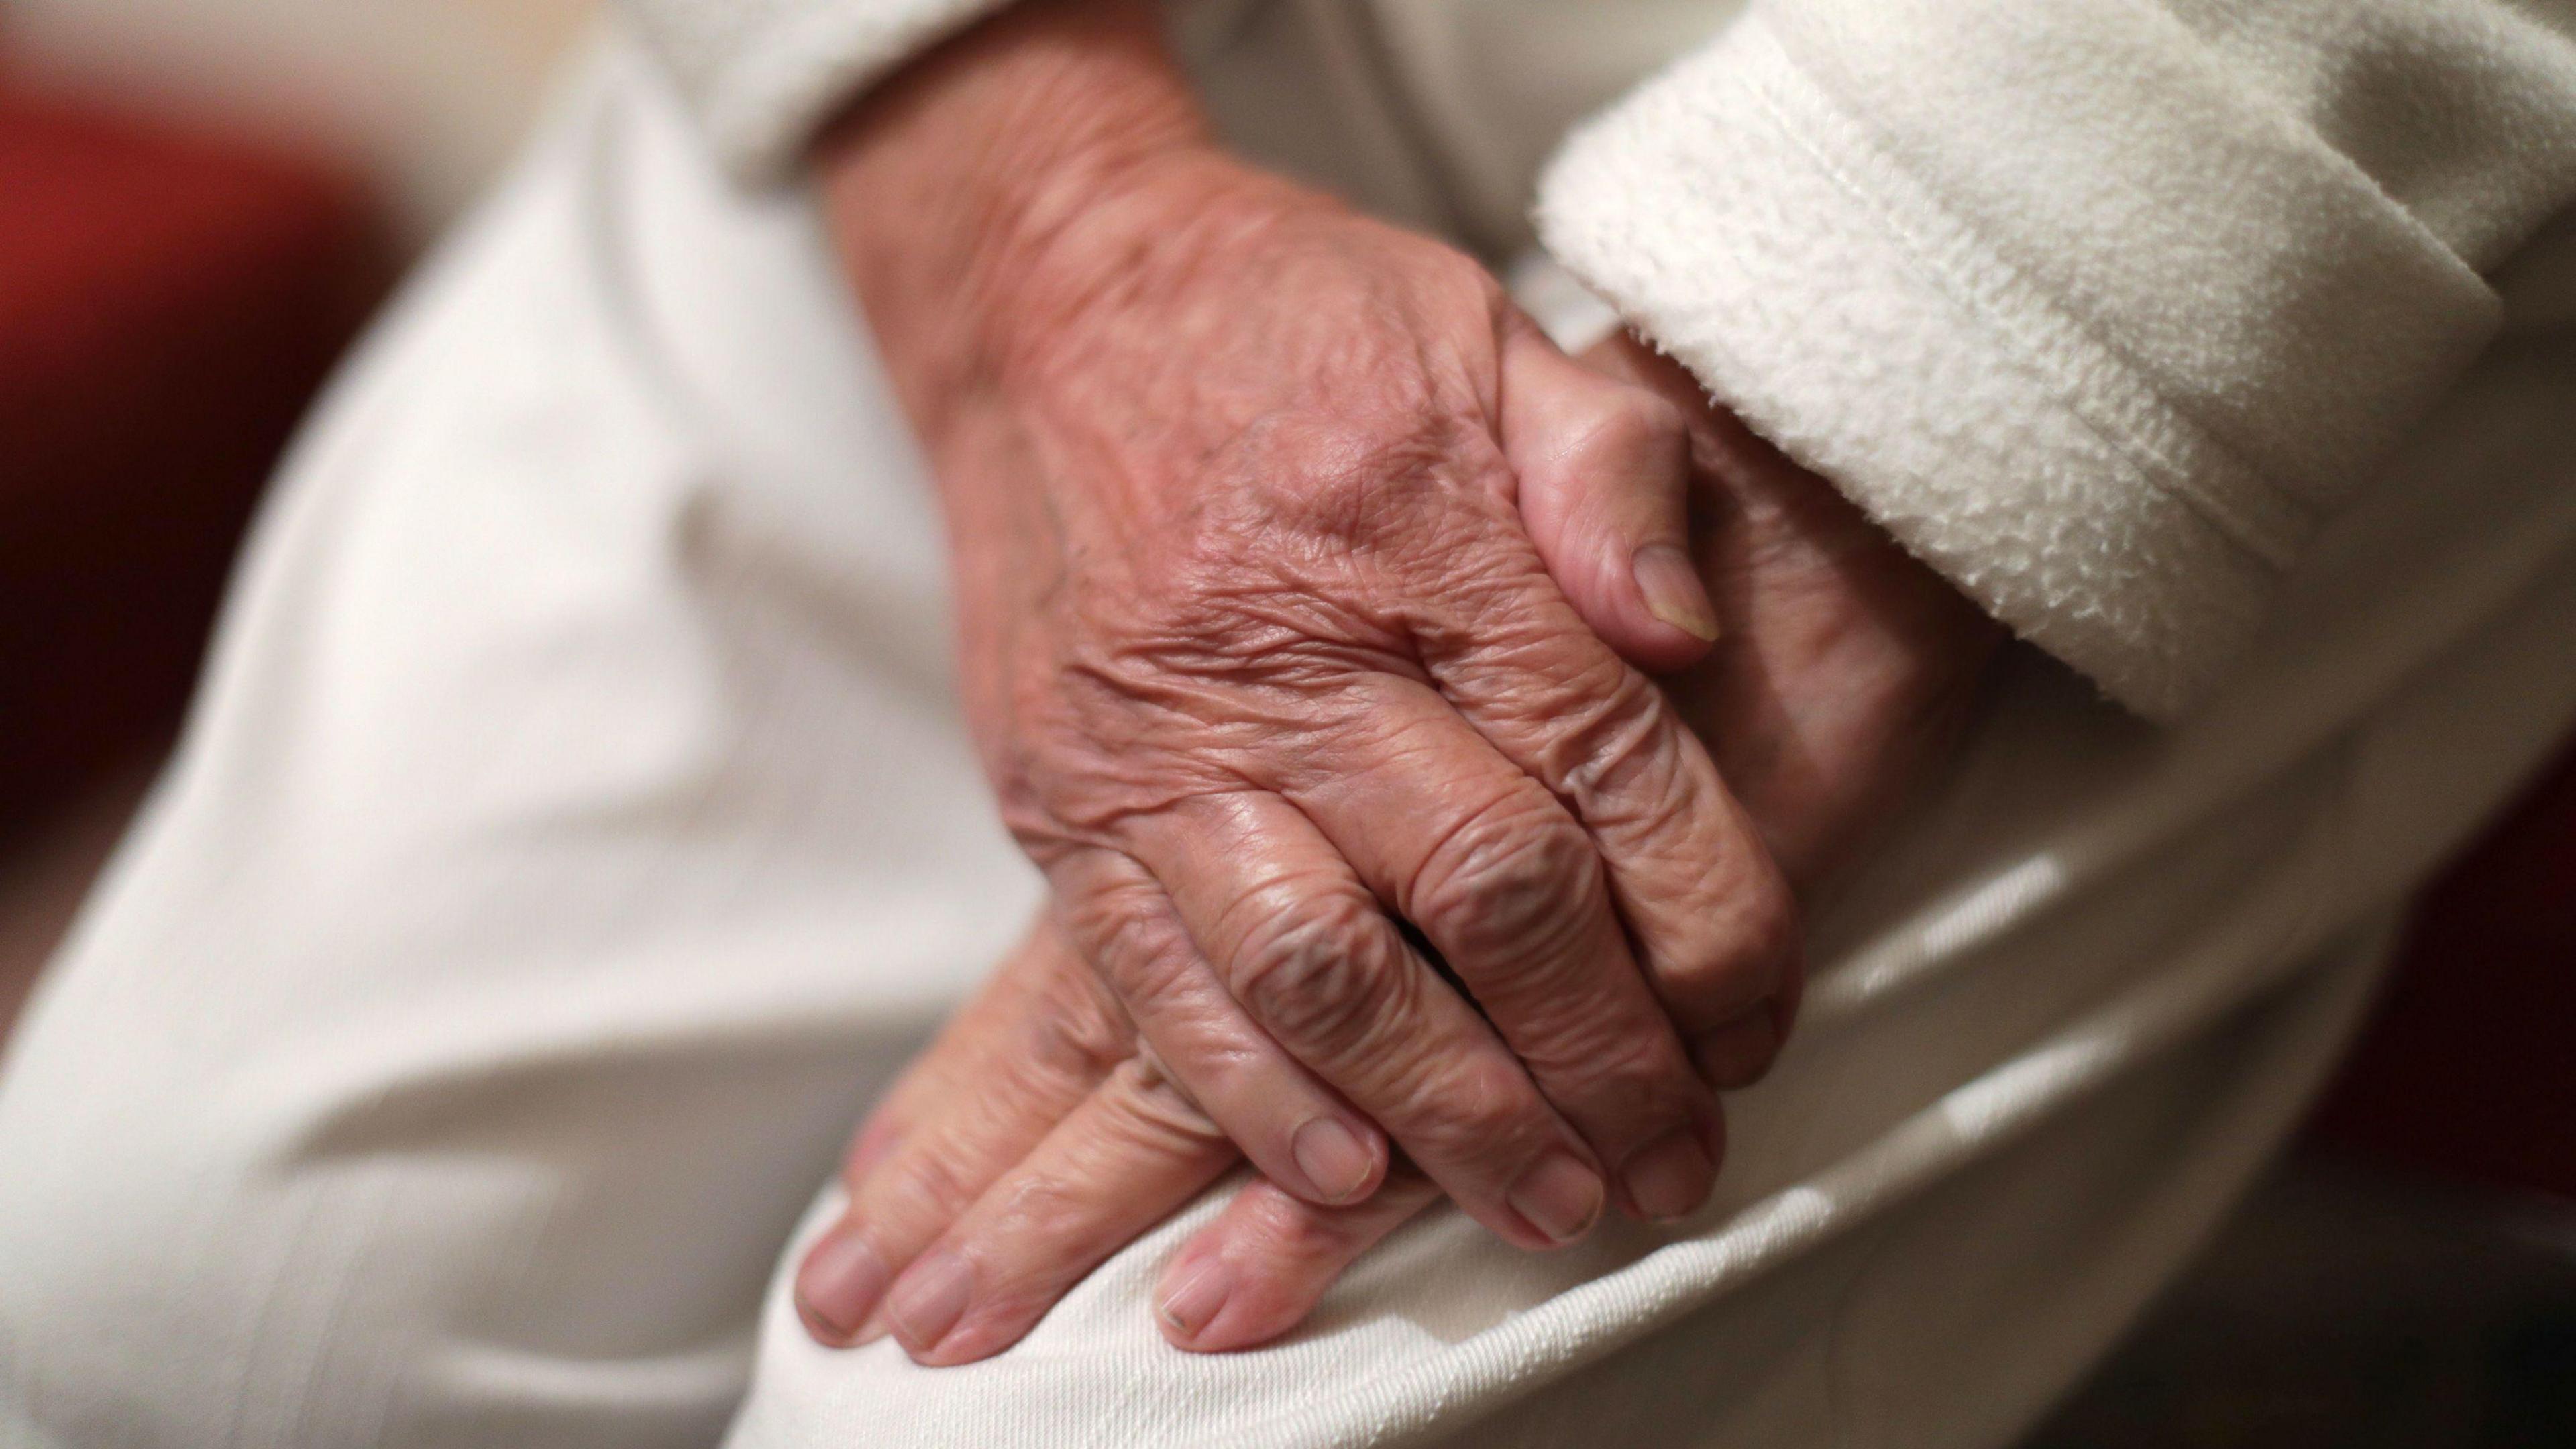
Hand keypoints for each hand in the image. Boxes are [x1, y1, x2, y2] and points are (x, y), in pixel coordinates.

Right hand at [793, 331, 2003, 1362]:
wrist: (1052, 297)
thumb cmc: (1298, 323)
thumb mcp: (1490, 334)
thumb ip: (1613, 474)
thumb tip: (1694, 640)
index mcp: (1430, 544)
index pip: (1610, 772)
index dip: (1710, 924)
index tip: (1757, 1027)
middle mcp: (1295, 658)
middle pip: (1487, 898)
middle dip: (1600, 1060)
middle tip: (1671, 1170)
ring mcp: (1161, 744)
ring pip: (1324, 974)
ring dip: (1449, 1114)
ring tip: (1546, 1208)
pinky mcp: (1061, 800)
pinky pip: (1153, 983)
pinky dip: (1251, 1098)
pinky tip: (1342, 1177)